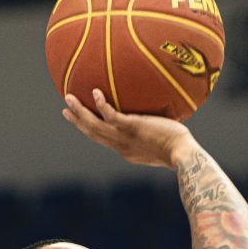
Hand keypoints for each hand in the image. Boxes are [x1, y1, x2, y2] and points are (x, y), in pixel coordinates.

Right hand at [62, 89, 197, 169]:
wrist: (182, 155)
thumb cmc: (179, 149)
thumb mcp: (163, 143)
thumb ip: (157, 132)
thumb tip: (163, 120)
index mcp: (126, 151)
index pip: (105, 140)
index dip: (91, 130)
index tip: (82, 122)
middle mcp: (121, 146)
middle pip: (93, 133)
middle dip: (78, 121)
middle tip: (65, 110)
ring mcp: (124, 137)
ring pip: (95, 126)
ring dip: (80, 113)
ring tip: (68, 98)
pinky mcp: (131, 128)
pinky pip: (111, 116)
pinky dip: (101, 105)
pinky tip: (95, 92)